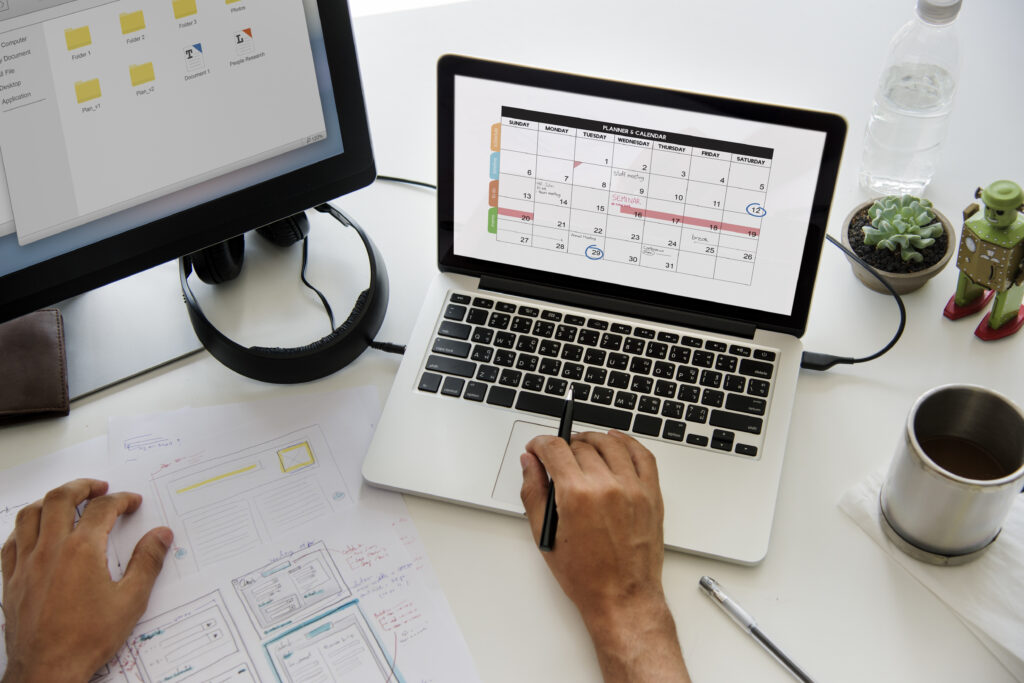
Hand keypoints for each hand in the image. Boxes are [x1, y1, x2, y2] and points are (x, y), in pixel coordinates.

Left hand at [1, 479, 171, 682]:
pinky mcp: (11, 581)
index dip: (121, 500)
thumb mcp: (130, 600)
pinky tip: (33, 532)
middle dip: (82, 486)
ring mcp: (26, 564)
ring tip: (66, 499)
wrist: (48, 670)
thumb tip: (161, 535)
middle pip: (61, 499)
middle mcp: (50, 550)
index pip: (102, 509)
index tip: (132, 502)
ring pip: (31, 515)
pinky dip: (24, 528)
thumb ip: (147, 562)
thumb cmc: (87, 639)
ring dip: (50, 500)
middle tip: (98, 487)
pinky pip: (11, 542)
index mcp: (81, 550)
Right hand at [520, 430, 688, 682]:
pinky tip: (616, 443)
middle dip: (563, 446)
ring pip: (610, 444)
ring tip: (582, 446)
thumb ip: (534, 492)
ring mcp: (633, 488)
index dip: (540, 443)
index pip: (555, 448)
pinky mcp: (651, 494)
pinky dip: (627, 443)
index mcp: (577, 495)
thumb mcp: (547, 535)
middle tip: (556, 457)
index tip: (536, 448)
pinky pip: (642, 455)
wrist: (623, 597)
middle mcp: (606, 486)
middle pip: (580, 444)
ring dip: (592, 440)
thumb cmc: (586, 576)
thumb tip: (530, 464)